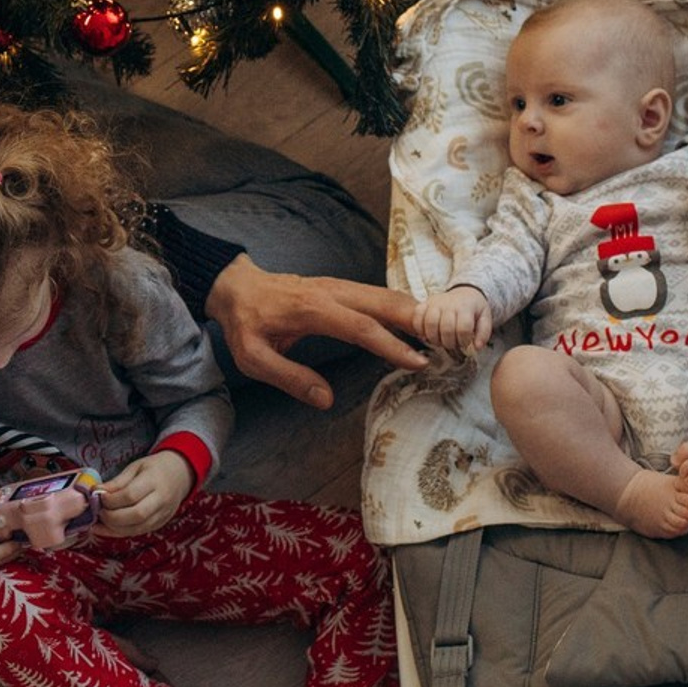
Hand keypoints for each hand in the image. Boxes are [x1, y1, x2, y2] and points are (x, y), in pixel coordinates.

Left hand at [98, 451, 192, 536]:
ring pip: (136, 528)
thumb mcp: (135, 467)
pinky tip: (106, 528)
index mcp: (155, 480)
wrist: (180, 475)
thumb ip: (117, 482)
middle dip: (111, 517)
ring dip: (113, 528)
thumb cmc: (154, 468)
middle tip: (98, 511)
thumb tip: (96, 491)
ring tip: (99, 521)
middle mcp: (161, 499)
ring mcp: (162, 514)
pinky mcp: (159, 524)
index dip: (111, 499)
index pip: (131, 495)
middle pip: (135, 515)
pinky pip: (137, 532)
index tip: (98, 496)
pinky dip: (119, 532)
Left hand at [204, 253, 428, 408]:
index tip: (418, 362)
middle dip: (419, 320)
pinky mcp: (342, 288)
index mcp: (311, 309)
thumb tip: (326, 399)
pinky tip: (419, 322)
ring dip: (416, 312)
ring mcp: (339, 286)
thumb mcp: (255, 358)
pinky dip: (403, 307)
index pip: (360, 326)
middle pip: (383, 302)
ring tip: (444, 333)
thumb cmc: (246, 325)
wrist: (238, 287)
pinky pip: (378, 296)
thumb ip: (290, 378)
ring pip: (385, 295)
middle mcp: (331, 292)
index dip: (391, 345)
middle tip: (449, 341)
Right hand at [414, 286, 491, 353]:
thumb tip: (476, 347)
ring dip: (434, 338)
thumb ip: (484, 333)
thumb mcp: (485, 318)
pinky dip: (419, 329)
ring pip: (429, 323)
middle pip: (446, 328)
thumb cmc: (474, 309)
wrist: (465, 293)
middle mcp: (449, 303)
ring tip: (440, 341)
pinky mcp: (424, 303)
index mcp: (466, 307)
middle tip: (453, 344)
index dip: (464, 340)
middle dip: (449, 342)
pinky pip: (416, 317)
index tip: (465, 343)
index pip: (463, 328)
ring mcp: (434, 302)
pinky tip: (427, 335)